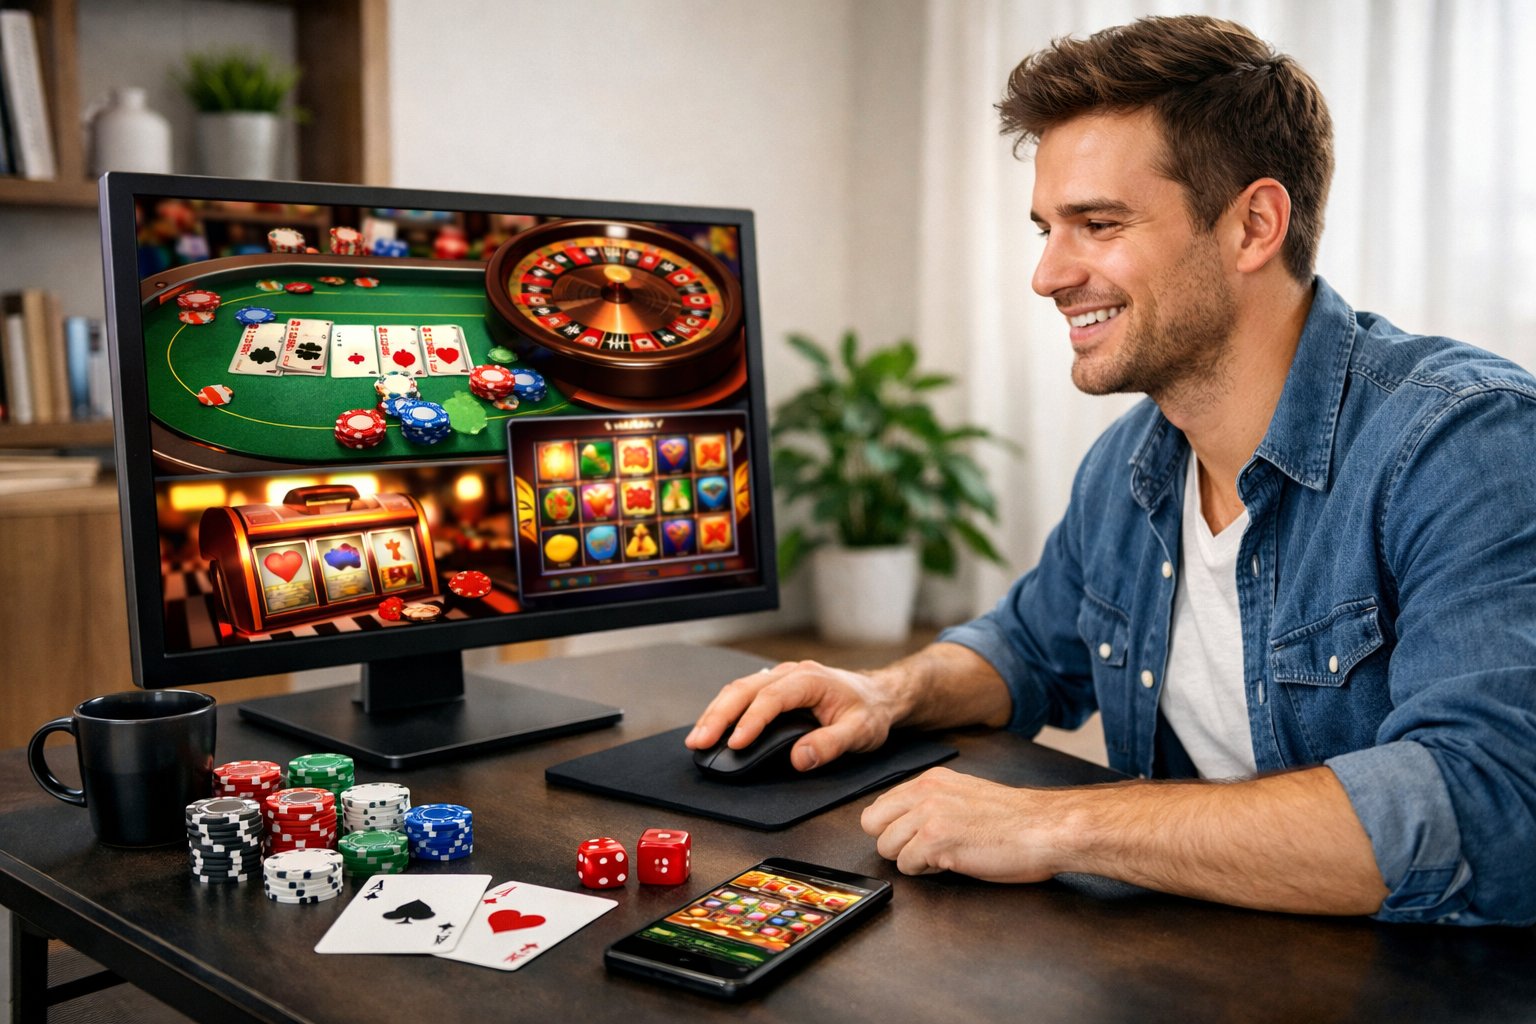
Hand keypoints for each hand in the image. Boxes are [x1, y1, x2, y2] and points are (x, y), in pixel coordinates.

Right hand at [684, 660, 903, 771]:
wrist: (877, 695)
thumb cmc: (869, 711)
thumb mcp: (860, 731)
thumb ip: (830, 745)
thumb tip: (798, 758)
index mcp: (810, 679)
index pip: (772, 697)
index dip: (751, 720)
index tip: (736, 743)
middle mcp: (791, 673)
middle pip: (745, 689)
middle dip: (718, 715)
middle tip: (700, 741)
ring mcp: (780, 676)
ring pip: (738, 688)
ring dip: (715, 712)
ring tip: (697, 738)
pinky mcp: (774, 686)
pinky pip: (743, 693)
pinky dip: (723, 710)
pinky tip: (712, 727)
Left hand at [860, 767, 1062, 882]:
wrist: (1045, 828)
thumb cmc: (1015, 821)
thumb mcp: (965, 797)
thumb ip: (933, 804)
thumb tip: (907, 824)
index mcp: (932, 780)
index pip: (880, 806)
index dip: (893, 829)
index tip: (912, 839)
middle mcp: (925, 792)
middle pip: (873, 825)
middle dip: (894, 844)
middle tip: (924, 852)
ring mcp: (928, 815)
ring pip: (886, 847)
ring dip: (912, 860)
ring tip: (944, 857)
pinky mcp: (936, 840)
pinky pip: (907, 865)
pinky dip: (926, 872)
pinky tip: (953, 863)